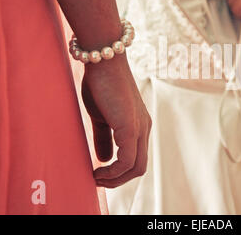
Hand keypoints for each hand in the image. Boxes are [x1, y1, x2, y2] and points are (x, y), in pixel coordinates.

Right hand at [82, 55, 151, 187]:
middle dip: (118, 180)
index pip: (135, 158)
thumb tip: (104, 159)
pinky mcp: (130, 126)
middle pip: (138, 167)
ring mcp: (139, 127)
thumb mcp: (101, 116)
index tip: (98, 175)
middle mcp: (144, 128)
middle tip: (96, 181)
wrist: (103, 59)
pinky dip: (113, 172)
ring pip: (136, 167)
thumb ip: (104, 138)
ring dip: (115, 180)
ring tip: (95, 178)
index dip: (118, 172)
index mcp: (139, 125)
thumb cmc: (100, 83)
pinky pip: (126, 160)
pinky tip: (98, 171)